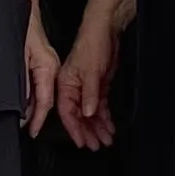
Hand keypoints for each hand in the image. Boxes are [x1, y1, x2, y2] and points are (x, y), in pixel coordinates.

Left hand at [22, 7, 59, 137]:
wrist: (23, 6)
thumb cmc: (22, 25)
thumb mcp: (19, 54)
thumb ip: (23, 79)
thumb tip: (23, 101)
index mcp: (47, 67)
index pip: (44, 101)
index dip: (38, 119)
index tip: (32, 132)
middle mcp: (50, 67)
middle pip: (46, 99)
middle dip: (38, 118)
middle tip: (29, 132)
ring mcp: (47, 64)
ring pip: (43, 93)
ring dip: (36, 109)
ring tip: (29, 124)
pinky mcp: (42, 62)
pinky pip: (41, 85)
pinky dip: (35, 97)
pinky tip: (26, 104)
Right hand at [58, 14, 121, 150]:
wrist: (105, 30)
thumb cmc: (92, 45)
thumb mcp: (92, 72)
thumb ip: (89, 94)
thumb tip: (87, 113)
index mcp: (65, 84)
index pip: (67, 112)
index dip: (75, 129)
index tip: (82, 142)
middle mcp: (73, 88)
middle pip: (78, 116)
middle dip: (88, 132)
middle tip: (96, 145)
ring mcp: (86, 88)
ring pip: (90, 113)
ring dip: (98, 127)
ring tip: (105, 139)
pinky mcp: (97, 85)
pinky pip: (99, 106)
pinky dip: (104, 117)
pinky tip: (109, 126)